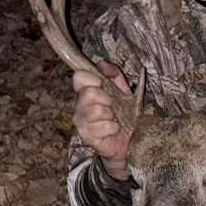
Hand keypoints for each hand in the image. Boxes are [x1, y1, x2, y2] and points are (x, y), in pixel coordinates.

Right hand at [72, 61, 131, 179]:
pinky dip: (114, 127)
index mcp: (84, 91)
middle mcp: (78, 105)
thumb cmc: (123, 114)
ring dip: (111, 114)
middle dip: (107, 98)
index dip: (93, 78)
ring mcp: (80, 121)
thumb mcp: (122, 91)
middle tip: (112, 106)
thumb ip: (114, 74)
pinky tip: (113, 129)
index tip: (104, 85)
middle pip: (89, 93)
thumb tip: (101, 63)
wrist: (126, 141)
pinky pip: (104, 126)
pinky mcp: (86, 135)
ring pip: (97, 110)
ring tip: (113, 118)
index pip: (79, 76)